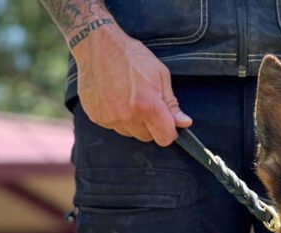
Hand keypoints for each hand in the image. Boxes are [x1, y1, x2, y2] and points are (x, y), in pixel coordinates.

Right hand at [73, 25, 192, 145]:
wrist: (97, 46)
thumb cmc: (131, 56)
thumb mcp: (160, 74)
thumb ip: (172, 103)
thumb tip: (184, 123)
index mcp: (147, 105)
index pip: (165, 137)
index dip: (169, 132)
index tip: (168, 124)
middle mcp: (128, 116)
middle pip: (147, 137)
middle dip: (150, 125)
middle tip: (145, 103)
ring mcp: (110, 118)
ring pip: (130, 133)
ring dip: (133, 122)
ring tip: (128, 98)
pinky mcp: (97, 117)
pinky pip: (113, 126)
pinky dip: (117, 117)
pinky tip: (115, 98)